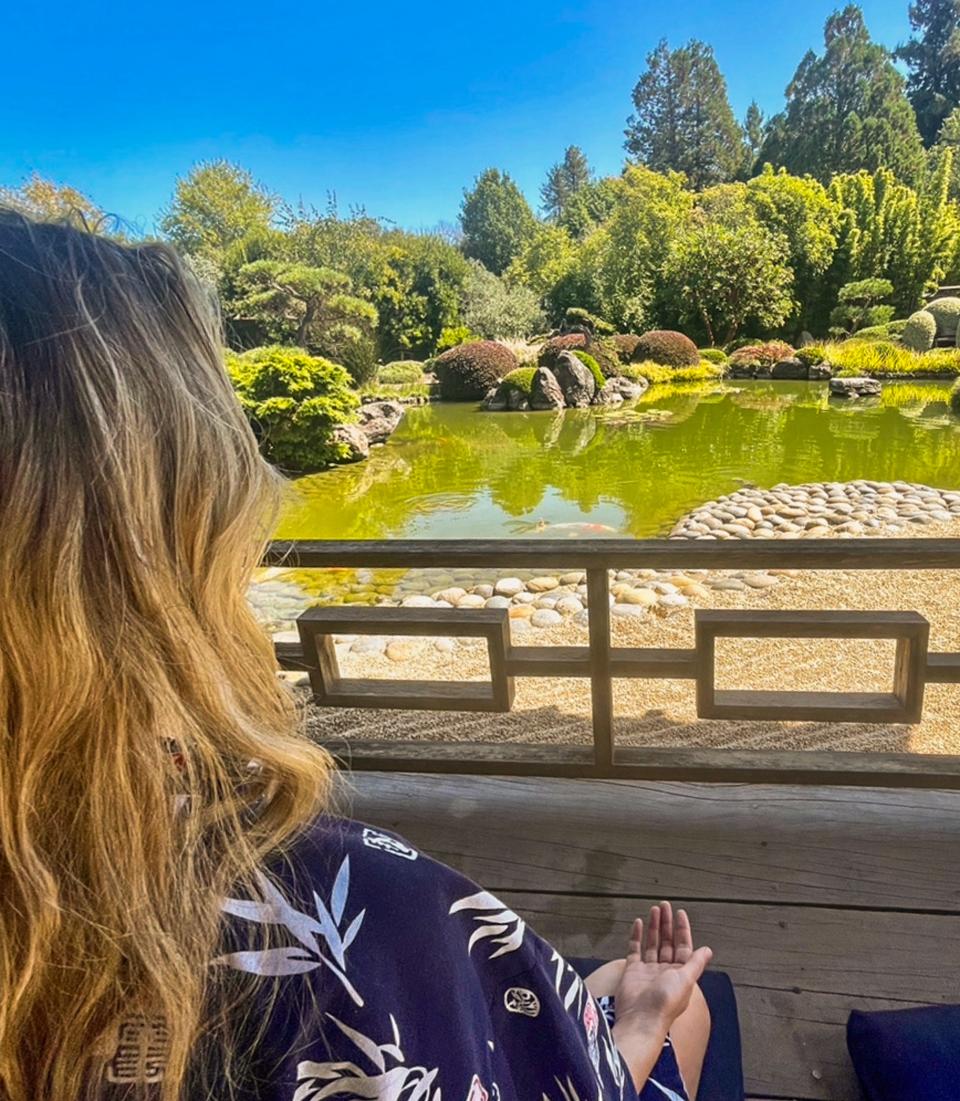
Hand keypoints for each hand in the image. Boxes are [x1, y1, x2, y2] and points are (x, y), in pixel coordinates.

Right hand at [612, 902, 712, 1036]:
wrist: (640, 1018)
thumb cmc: (665, 1003)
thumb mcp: (686, 980)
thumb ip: (696, 963)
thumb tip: (708, 950)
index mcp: (680, 974)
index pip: (683, 946)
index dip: (682, 930)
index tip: (680, 914)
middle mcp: (665, 971)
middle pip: (667, 942)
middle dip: (667, 924)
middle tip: (665, 905)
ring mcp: (648, 970)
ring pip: (652, 943)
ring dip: (654, 926)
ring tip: (655, 909)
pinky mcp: (632, 971)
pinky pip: (635, 949)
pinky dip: (637, 936)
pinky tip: (639, 924)